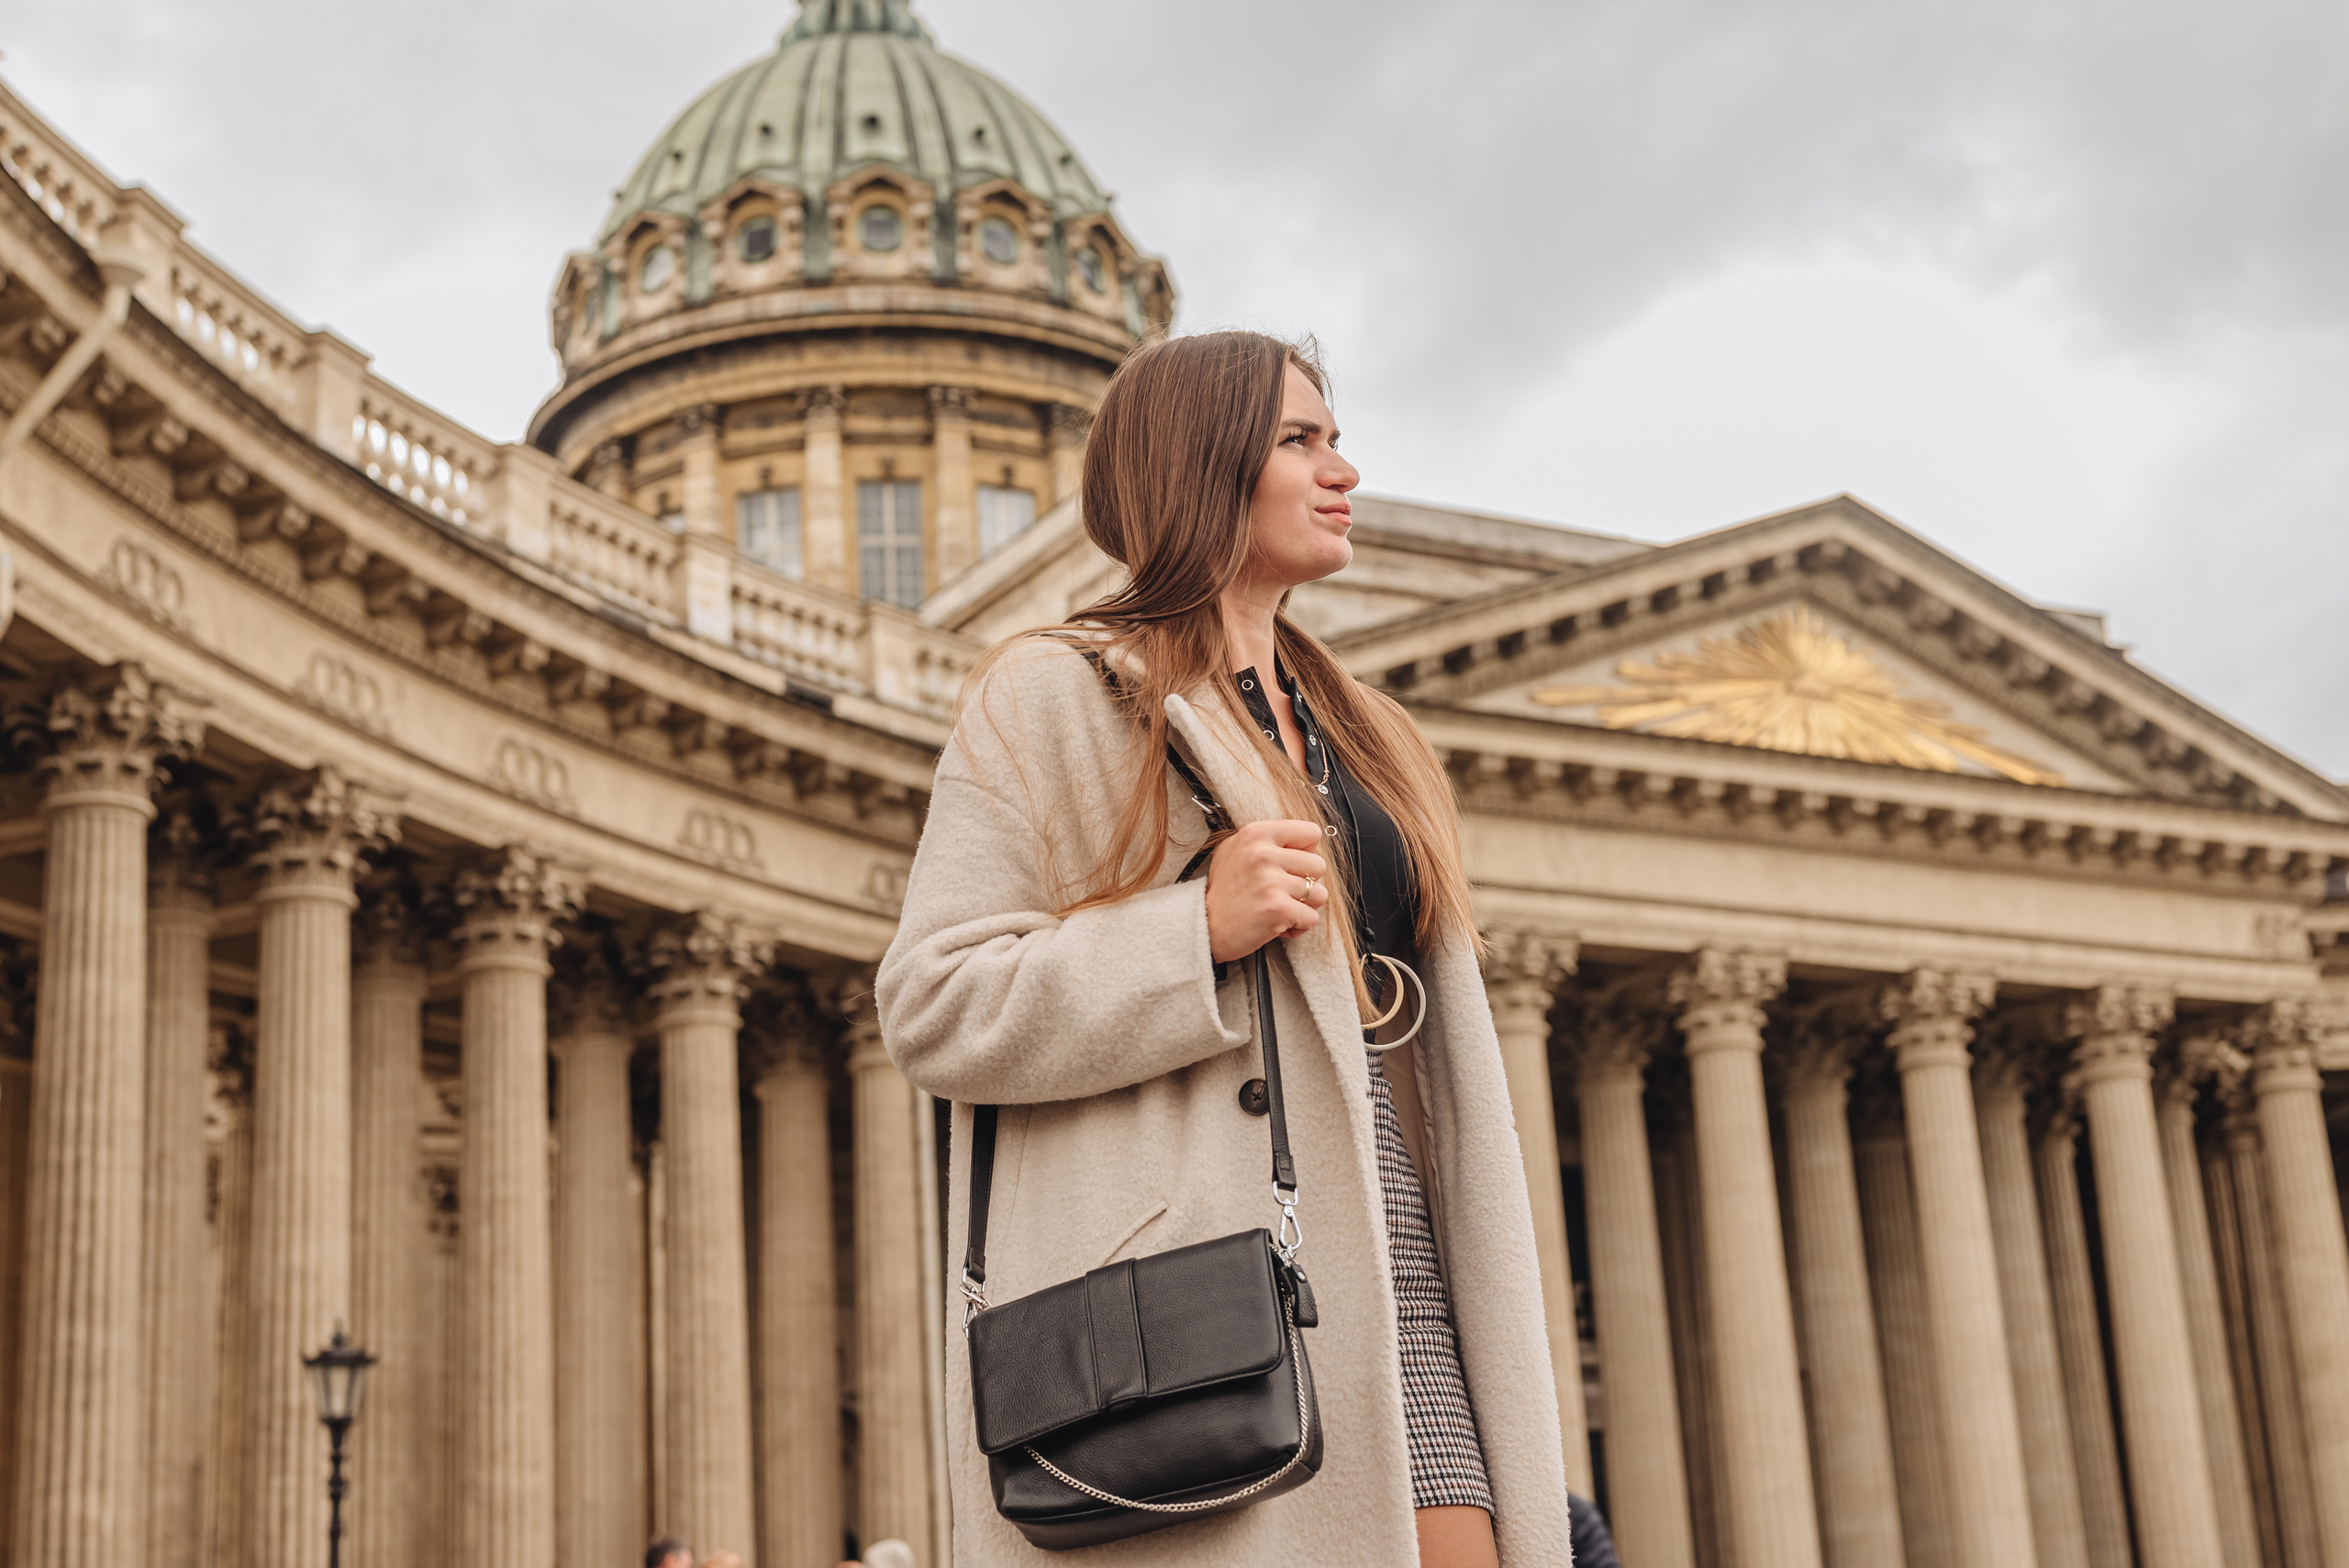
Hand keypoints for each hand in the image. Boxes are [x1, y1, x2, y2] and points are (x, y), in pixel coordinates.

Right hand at [1204, 819, 1329, 963]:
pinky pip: (1312, 918)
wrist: (1204, 925)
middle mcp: (1263, 854)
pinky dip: (1298, 926)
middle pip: (1319, 865)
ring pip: (1319, 894)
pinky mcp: (1278, 909)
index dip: (1304, 853)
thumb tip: (1307, 843)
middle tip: (1282, 892)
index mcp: (1256, 834)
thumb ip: (1268, 841)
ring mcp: (1271, 882)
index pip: (1310, 832)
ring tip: (1279, 908)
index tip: (1287, 866)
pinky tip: (1279, 924)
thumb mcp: (1236, 850)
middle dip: (1306, 883)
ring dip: (1303, 906)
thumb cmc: (1224, 890)